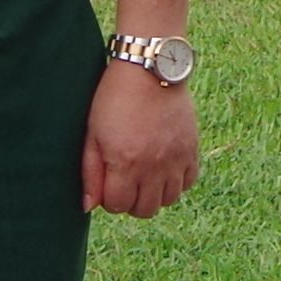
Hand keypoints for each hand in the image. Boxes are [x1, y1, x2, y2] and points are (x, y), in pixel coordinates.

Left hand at [81, 59, 198, 217]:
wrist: (150, 70)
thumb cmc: (114, 99)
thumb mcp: (93, 133)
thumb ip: (90, 172)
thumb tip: (88, 205)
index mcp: (125, 163)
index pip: (118, 206)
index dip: (110, 199)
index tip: (109, 183)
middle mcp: (153, 166)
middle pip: (145, 210)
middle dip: (132, 202)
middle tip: (126, 182)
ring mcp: (176, 159)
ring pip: (169, 200)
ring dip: (155, 194)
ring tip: (146, 176)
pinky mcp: (192, 148)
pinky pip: (189, 182)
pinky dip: (177, 182)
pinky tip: (165, 168)